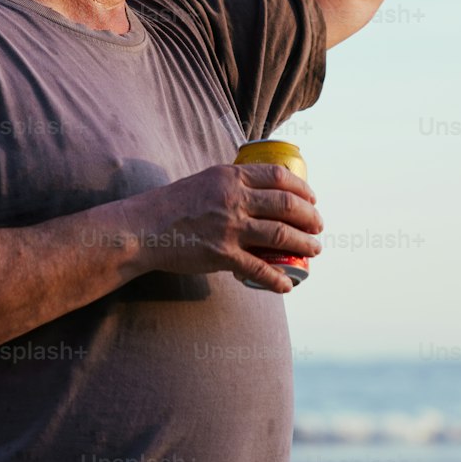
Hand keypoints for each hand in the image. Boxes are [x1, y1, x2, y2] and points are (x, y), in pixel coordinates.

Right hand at [122, 163, 322, 293]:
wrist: (143, 228)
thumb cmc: (171, 205)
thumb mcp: (204, 181)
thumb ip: (230, 184)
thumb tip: (258, 191)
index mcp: (230, 177)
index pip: (279, 177)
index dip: (303, 189)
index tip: (312, 199)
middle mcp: (234, 199)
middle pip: (287, 206)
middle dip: (310, 218)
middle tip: (318, 227)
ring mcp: (229, 228)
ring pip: (281, 236)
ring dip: (304, 245)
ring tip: (314, 251)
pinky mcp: (221, 255)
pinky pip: (258, 270)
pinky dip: (277, 279)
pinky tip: (287, 284)